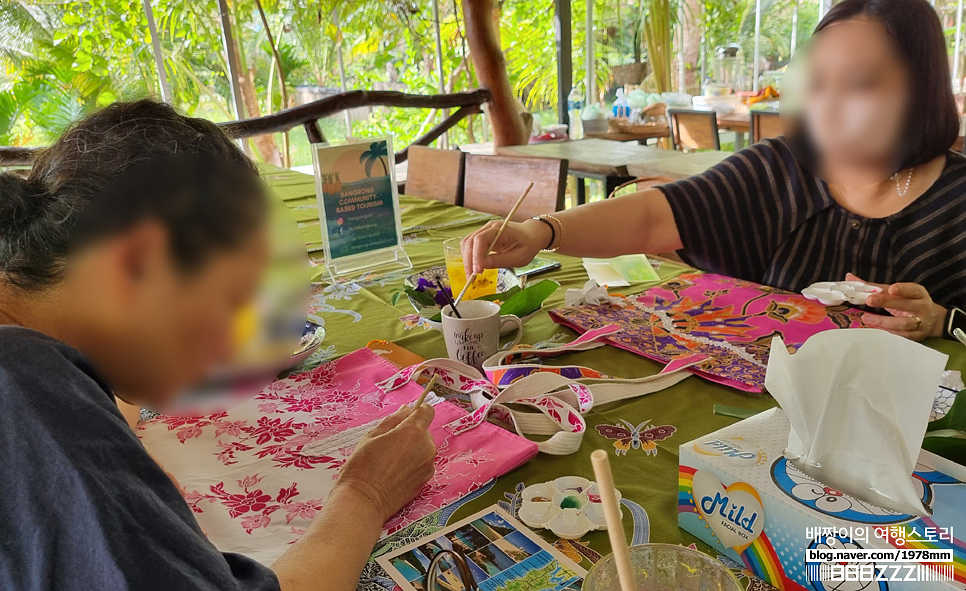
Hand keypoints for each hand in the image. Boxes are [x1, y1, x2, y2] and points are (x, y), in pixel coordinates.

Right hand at [336, 404, 436, 521]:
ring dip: (412, 449)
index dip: (418, 410)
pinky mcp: (425, 481)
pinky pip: (422, 464)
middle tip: (390, 443)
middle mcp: (426, 448)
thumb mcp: (372, 436)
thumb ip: (392, 420)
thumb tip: (405, 410)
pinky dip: (413, 464)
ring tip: (390, 460)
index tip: (409, 415)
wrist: (364, 501)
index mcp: (412, 432)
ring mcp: (428, 466)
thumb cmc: (362, 467)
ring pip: (423, 448)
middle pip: (424, 431)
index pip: (427, 412)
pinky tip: (395, 472)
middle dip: (411, 433)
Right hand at [460, 219, 549, 275]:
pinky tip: (475, 268)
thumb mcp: (519, 257)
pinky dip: (469, 257)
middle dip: (468, 260)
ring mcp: (484, 231)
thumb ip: (501, 260)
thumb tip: (483, 266)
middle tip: (471, 277)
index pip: (480, 239)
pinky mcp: (482, 237)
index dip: (476, 255)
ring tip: (472, 275)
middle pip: (470, 241)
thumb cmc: (528, 245)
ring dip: (467, 260)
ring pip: (467, 243)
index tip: (477, 271)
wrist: (531, 235)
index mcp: (500, 229)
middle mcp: (489, 228)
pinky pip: (470, 246)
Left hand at [847, 273, 946, 340]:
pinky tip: (875, 329)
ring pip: (904, 323)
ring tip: (866, 318)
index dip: (903, 289)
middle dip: (887, 302)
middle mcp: (922, 307)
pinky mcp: (916, 336)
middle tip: (869, 300)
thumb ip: (874, 286)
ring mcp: (921, 323)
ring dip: (884, 321)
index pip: (912, 290)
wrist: (933, 321)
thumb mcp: (897, 292)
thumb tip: (849, 278)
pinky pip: (901, 335)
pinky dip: (888, 332)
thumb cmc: (909, 303)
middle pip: (905, 304)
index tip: (891, 289)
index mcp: (918, 294)